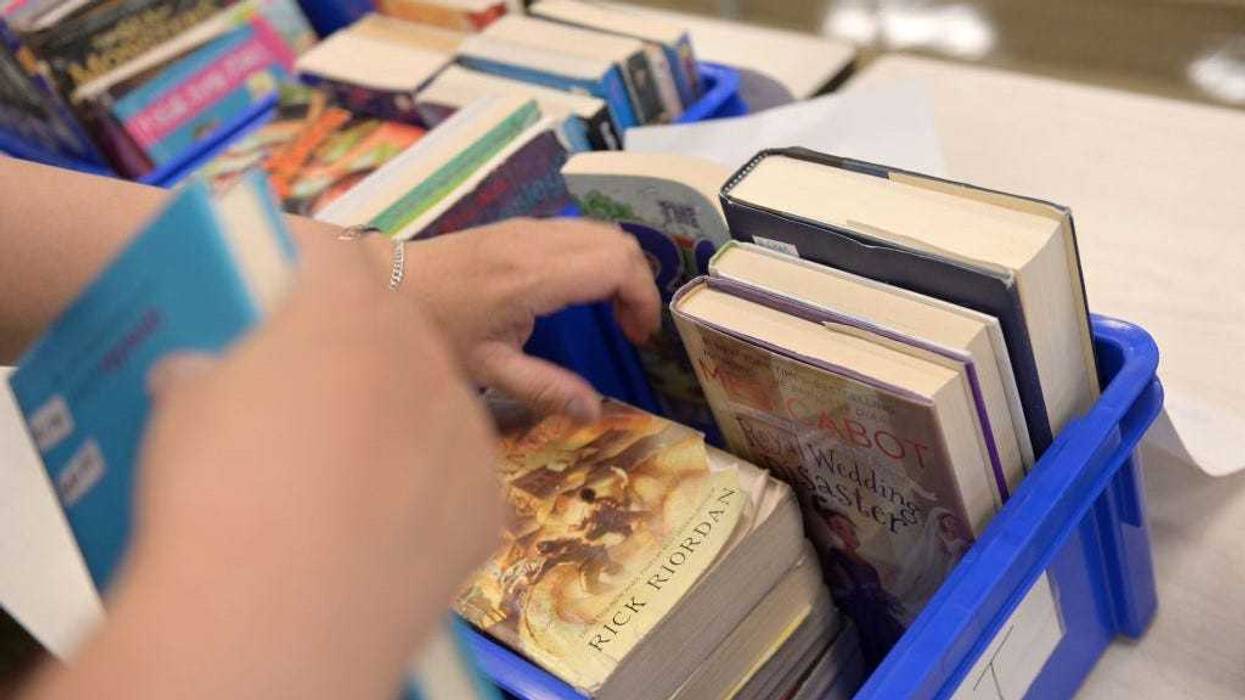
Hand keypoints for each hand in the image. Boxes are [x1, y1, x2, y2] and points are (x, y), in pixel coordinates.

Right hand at [36, 246, 502, 699]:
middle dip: (362, 358)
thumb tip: (199, 376)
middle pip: (398, 335)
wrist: (277, 610)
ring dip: (403, 427)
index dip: (312, 280)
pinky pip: (459, 480)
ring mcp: (467, 429)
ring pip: (439, 408)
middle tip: (316, 406)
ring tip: (349, 482)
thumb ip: (205, 375)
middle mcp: (422, 357)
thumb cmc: (218, 489)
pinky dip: (428, 495)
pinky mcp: (489, 503)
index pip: (337, 262)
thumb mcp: (182, 410)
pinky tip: (384, 532)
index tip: (290, 306)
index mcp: (345, 311)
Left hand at [396, 218, 660, 423]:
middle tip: (631, 330)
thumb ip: (545, 389)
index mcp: (534, 275)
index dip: (644, 298)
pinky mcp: (518, 226)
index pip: (618, 265)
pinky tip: (583, 295)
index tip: (640, 336)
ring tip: (614, 314)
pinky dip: (598, 258)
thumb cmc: (434, 329)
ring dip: (621, 269)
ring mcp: (527, 227)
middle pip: (620, 242)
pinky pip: (579, 231)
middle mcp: (536, 241)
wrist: (384, 283)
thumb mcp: (489, 369)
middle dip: (640, 284)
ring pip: (602, 232)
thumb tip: (594, 412)